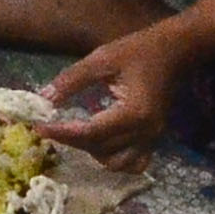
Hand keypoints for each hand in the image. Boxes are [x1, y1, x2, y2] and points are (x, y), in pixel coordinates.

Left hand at [46, 26, 190, 165]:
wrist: (174, 50)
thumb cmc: (138, 50)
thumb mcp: (101, 59)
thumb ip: (71, 80)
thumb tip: (43, 99)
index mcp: (134, 112)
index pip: (91, 132)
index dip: (62, 132)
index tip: (39, 127)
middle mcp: (146, 131)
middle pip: (101, 149)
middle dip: (73, 140)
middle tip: (52, 125)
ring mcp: (153, 138)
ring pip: (117, 163)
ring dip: (94, 153)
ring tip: (78, 133)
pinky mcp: (154, 138)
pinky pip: (134, 163)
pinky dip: (116, 160)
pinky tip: (103, 144)